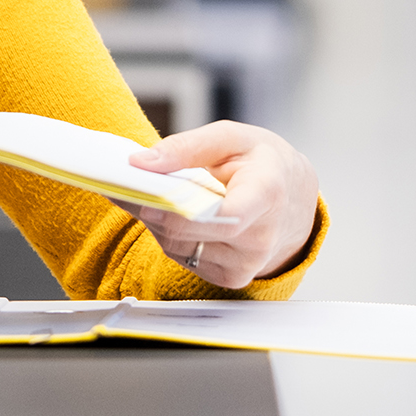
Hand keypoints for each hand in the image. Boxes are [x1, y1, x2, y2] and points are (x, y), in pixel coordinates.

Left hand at [122, 121, 318, 289]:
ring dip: (155, 220)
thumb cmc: (262, 163)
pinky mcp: (232, 277)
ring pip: (178, 246)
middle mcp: (261, 236)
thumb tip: (142, 162)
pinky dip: (167, 235)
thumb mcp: (230, 137)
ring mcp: (247, 262)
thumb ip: (185, 146)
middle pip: (189, 233)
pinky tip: (171, 215)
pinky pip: (183, 257)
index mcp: (266, 195)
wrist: (292, 197)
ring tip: (150, 194)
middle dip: (151, 207)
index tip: (150, 200)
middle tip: (123, 185)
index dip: (183, 213)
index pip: (225, 216)